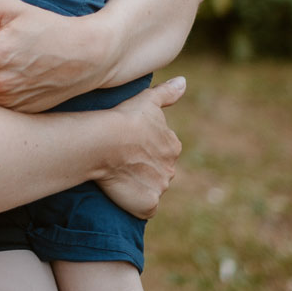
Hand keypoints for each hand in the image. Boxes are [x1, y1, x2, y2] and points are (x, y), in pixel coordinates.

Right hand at [96, 75, 184, 218]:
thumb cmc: (126, 117)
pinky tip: (122, 195)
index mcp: (173, 146)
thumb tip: (184, 81)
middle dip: (145, 171)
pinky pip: (145, 209)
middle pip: (158, 173)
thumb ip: (168, 93)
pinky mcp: (148, 203)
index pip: (164, 153)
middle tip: (122, 165)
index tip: (130, 149)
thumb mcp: (148, 99)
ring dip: (139, 187)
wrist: (108, 139)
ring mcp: (160, 186)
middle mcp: (171, 167)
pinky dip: (136, 205)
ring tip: (118, 178)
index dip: (146, 152)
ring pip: (151, 190)